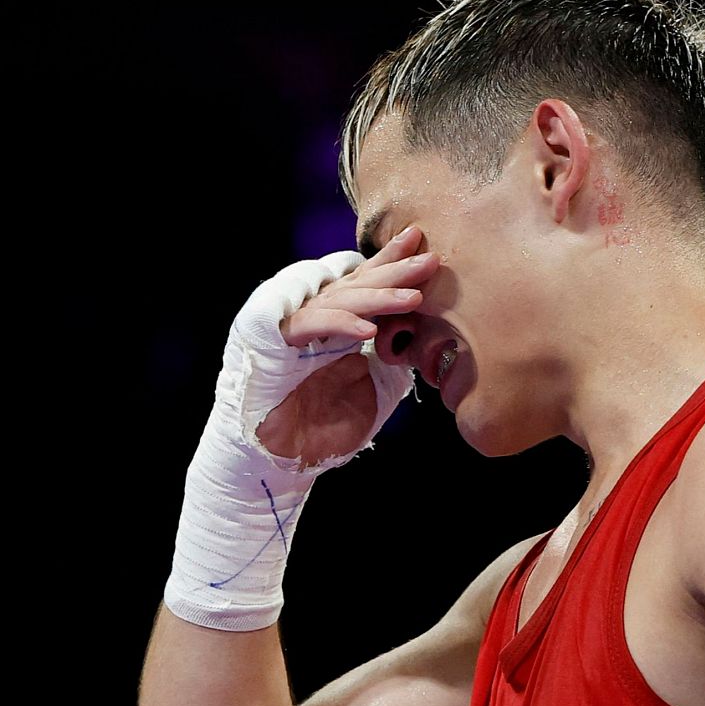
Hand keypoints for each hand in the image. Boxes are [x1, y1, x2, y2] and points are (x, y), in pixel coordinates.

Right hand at [257, 226, 437, 465]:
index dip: (390, 262)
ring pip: (338, 300)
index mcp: (336, 323)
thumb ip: (393, 360)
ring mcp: (295, 327)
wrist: (283, 460)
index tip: (423, 244)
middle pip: (356, 284)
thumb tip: (421, 336)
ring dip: (377, 297)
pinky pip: (312, 325)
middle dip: (394, 270)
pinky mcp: (275, 342)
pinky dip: (340, 324)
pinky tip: (370, 329)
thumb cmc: (324, 428)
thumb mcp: (373, 388)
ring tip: (414, 297)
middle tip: (429, 259)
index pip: (364, 284)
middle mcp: (315, 318)